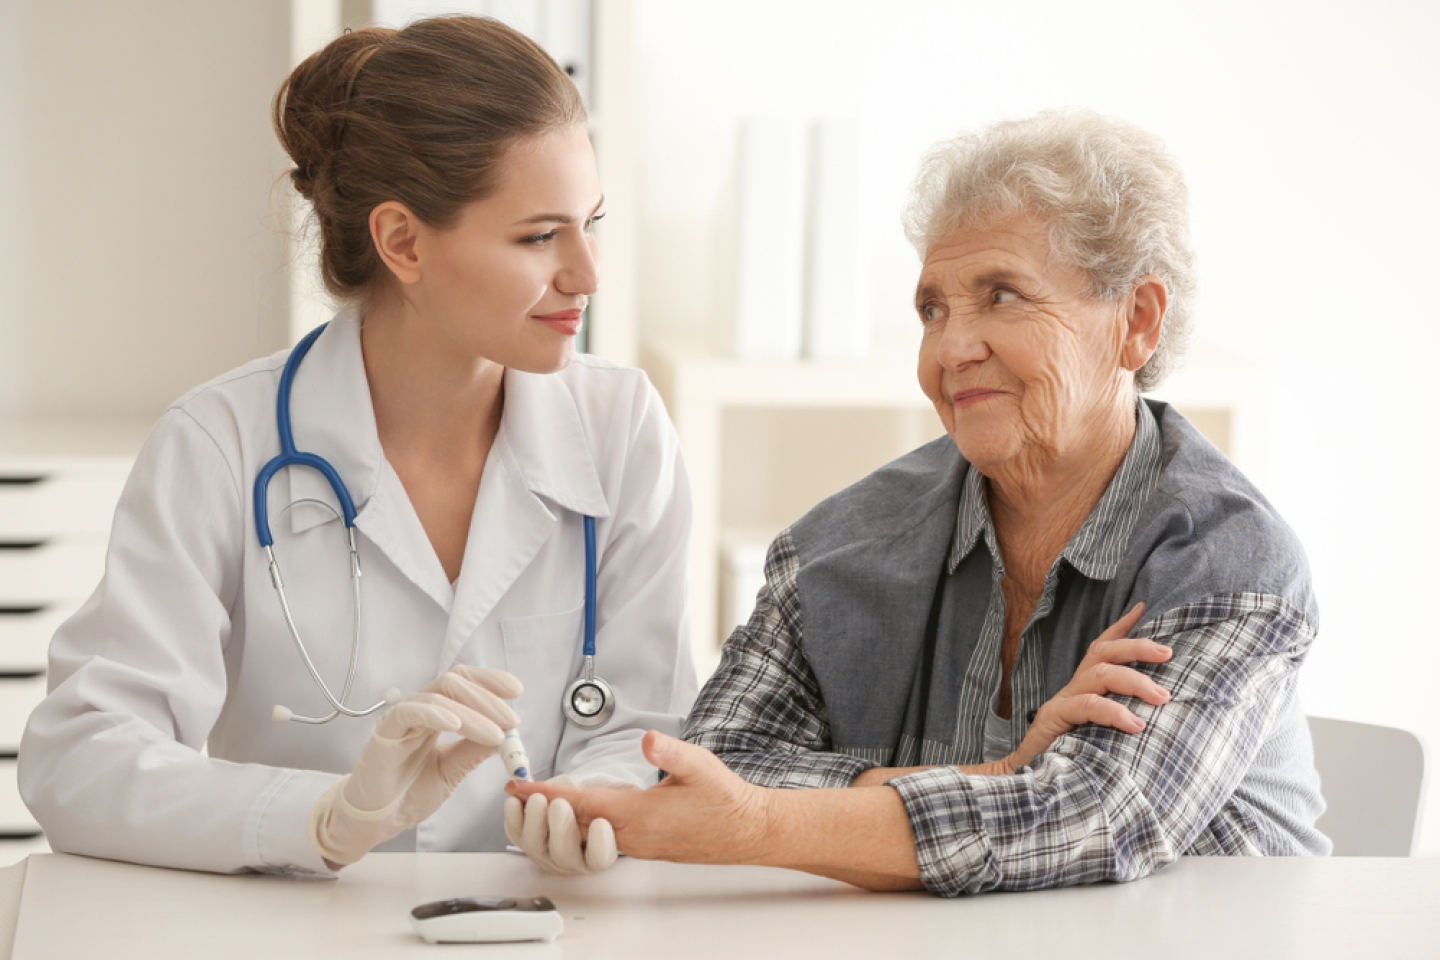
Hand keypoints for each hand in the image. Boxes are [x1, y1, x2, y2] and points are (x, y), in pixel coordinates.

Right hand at [310, 666, 521, 865]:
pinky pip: (409, 712)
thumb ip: (474, 751)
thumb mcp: (452, 771)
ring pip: (439, 696)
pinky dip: (435, 713)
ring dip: (473, 712)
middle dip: (488, 698)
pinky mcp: (384, 732)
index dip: (490, 681)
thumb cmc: (408, 794)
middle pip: (455, 683)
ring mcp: (401, 719)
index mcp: (435, 715)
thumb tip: (506, 733)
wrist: (377, 822)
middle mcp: (419, 710)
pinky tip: (456, 724)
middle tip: (511, 720)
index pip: (463, 683)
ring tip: (495, 735)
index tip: (517, 691)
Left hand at [506, 732, 770, 864]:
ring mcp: (637, 845)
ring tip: (540, 798)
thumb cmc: (724, 798)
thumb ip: (670, 752)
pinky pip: (602, 837)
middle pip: (574, 822)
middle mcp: (632, 836)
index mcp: (639, 815)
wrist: (745, 831)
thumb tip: (646, 739)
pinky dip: (583, 822)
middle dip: (543, 806)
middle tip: (517, 790)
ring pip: (587, 831)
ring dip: (561, 815)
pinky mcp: (644, 847)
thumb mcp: (699, 765)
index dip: (546, 794)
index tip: (517, 786)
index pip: (580, 804)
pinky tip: (580, 811)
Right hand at [852, 603, 1171, 785]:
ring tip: (1162, 697)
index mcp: (1083, 691)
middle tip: (1169, 653)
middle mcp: (1072, 691)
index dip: (1122, 627)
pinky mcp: (1054, 720)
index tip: (1144, 607)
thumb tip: (1157, 722)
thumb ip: (1119, 724)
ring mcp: (1062, 703)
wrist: (1023, 789)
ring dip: (1135, 679)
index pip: (1101, 649)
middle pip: (1103, 652)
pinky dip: (1113, 711)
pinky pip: (1086, 705)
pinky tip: (1135, 724)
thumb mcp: (1100, 739)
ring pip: (1100, 673)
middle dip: (1137, 646)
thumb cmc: (1069, 765)